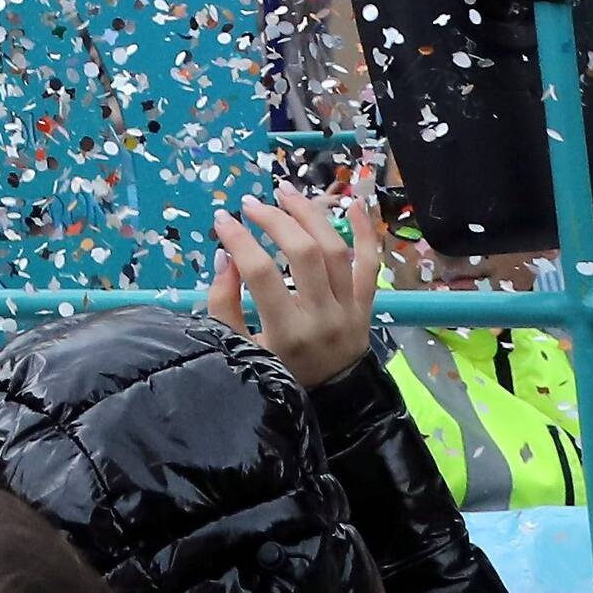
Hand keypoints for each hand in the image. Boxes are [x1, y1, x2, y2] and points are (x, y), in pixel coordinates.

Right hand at [204, 181, 381, 391]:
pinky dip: (365, 233)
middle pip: (304, 253)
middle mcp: (323, 317)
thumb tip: (225, 257)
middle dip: (275, 220)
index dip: (239, 240)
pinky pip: (370, 264)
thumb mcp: (242, 349)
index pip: (262, 274)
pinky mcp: (367, 305)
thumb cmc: (281, 372)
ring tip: (285, 193)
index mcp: (288, 332)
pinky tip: (353, 205)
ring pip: (335, 250)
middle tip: (251, 204)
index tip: (222, 220)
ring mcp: (350, 309)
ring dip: (310, 214)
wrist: (336, 400)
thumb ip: (225, 305)